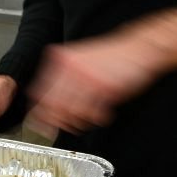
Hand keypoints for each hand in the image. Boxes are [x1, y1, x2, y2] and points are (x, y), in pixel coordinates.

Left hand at [27, 32, 160, 133]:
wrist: (137, 48)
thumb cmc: (110, 57)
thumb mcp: (80, 60)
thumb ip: (63, 77)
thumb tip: (46, 104)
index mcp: (62, 59)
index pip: (40, 92)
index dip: (38, 112)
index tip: (39, 124)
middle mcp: (71, 68)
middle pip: (54, 105)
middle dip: (56, 122)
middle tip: (62, 128)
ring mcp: (88, 78)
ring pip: (72, 112)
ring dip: (78, 122)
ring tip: (85, 121)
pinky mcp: (105, 88)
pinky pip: (93, 113)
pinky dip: (96, 119)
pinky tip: (101, 114)